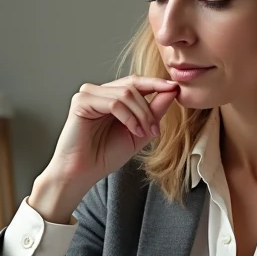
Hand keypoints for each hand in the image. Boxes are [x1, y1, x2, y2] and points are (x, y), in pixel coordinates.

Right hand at [29, 76, 180, 221]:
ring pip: (126, 93)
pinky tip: (133, 131)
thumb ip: (154, 111)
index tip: (175, 88)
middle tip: (155, 129)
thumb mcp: (138, 132)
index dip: (156, 83)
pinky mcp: (81, 102)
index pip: (135, 82)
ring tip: (143, 133)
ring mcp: (88, 94)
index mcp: (110, 96)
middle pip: (133, 85)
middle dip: (149, 108)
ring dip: (141, 114)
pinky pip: (114, 103)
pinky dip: (128, 117)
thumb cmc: (105, 155)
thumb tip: (172, 90)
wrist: (83, 173)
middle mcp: (98, 91)